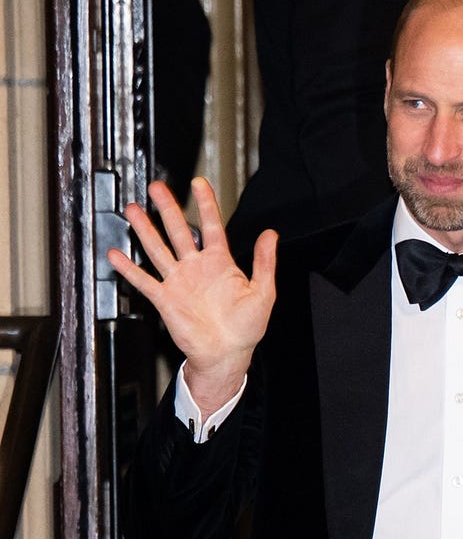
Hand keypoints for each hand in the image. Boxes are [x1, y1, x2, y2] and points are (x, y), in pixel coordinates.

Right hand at [106, 177, 276, 415]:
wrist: (227, 354)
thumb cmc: (247, 327)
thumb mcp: (263, 291)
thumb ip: (264, 262)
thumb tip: (271, 234)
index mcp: (221, 263)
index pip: (211, 226)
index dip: (206, 204)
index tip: (199, 184)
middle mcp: (197, 268)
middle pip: (178, 231)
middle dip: (167, 208)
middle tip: (157, 188)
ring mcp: (179, 281)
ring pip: (158, 249)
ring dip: (145, 230)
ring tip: (133, 210)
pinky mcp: (165, 299)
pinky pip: (144, 280)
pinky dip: (129, 268)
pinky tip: (116, 254)